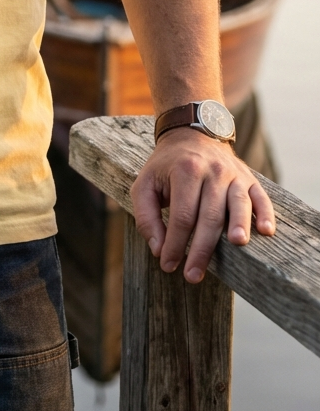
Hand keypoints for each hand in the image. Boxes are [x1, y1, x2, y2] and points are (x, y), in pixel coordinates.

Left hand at [131, 127, 274, 282]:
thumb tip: (159, 249)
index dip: (175, 243)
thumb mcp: (144, 185)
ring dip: (238, 225)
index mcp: (185, 171)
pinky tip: (265, 231)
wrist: (191, 135)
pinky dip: (264, 214)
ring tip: (237, 245)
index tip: (168, 265)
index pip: (182, 215)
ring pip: (237, 204)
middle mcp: (212, 171)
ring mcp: (233, 174)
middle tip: (193, 276)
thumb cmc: (165, 167)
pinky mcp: (249, 179)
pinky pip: (260, 197)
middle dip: (201, 249)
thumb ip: (146, 217)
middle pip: (209, 216)